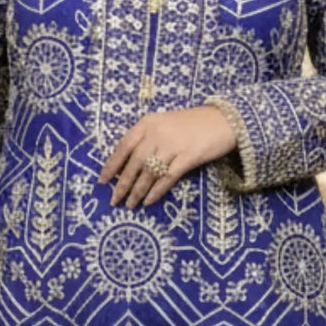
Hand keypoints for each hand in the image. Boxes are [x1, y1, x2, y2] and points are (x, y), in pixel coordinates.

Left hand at [99, 104, 237, 208]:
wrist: (224, 120)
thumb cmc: (192, 123)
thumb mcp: (164, 124)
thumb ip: (147, 139)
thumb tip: (128, 165)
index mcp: (147, 123)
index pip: (123, 146)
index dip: (111, 165)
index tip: (102, 180)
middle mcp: (157, 133)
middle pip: (134, 163)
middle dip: (122, 184)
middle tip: (114, 200)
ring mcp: (173, 145)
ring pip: (149, 173)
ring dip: (137, 192)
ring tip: (130, 205)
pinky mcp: (188, 157)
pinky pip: (167, 178)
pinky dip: (156, 191)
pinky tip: (148, 201)